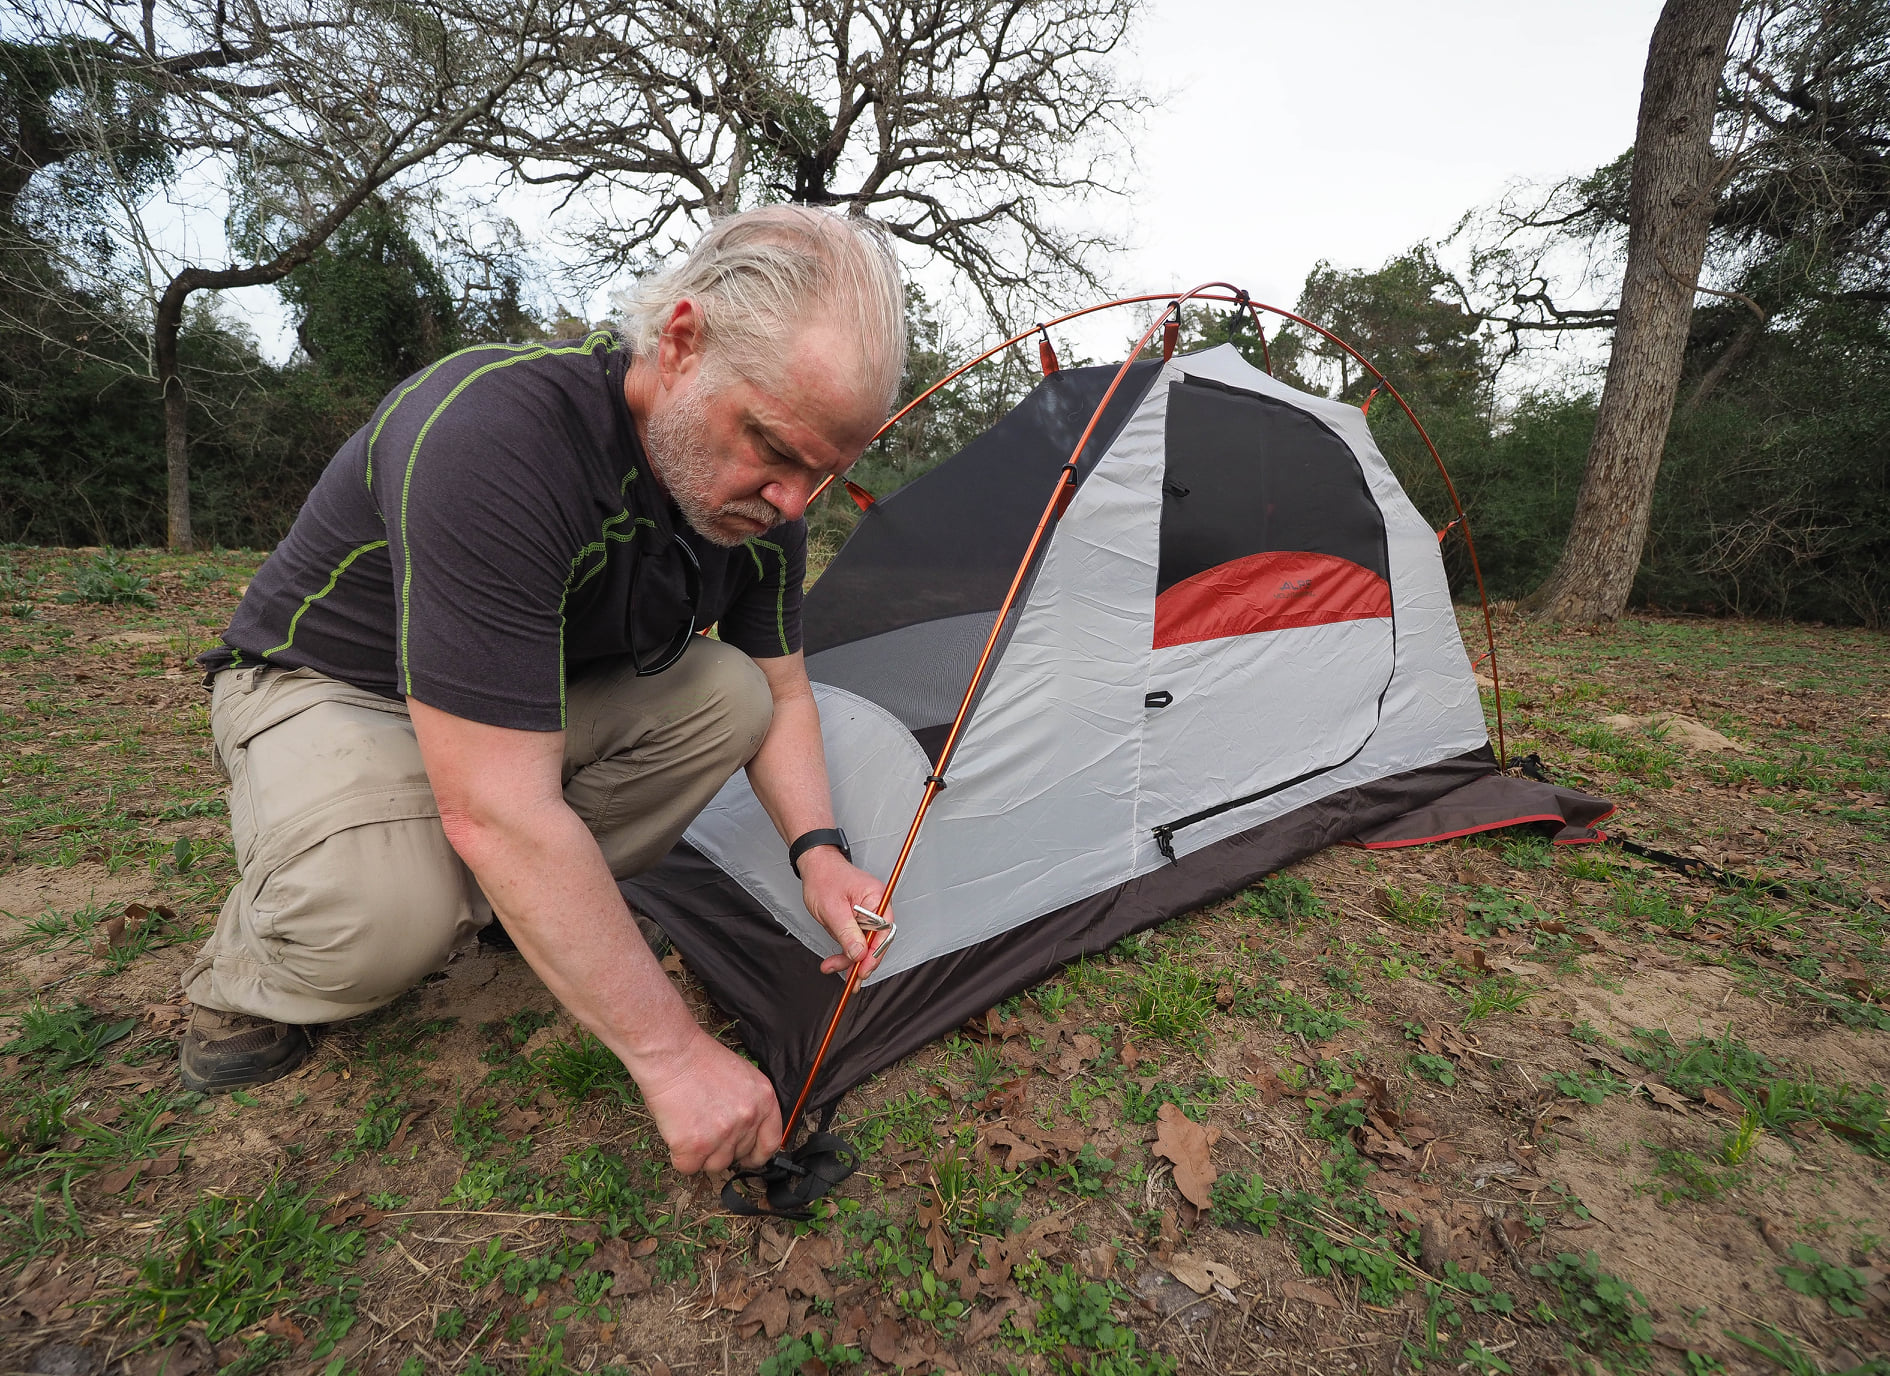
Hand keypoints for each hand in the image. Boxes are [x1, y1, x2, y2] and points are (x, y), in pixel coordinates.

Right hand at [630, 1030, 782, 1173]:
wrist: (672, 1052)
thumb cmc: (699, 1059)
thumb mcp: (742, 1077)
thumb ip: (749, 1106)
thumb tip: (744, 1133)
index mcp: (764, 1100)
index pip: (770, 1143)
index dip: (756, 1154)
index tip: (745, 1157)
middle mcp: (748, 1119)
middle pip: (738, 1156)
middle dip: (721, 1148)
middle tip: (704, 1127)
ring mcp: (723, 1134)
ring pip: (714, 1166)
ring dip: (700, 1154)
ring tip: (689, 1125)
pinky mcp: (695, 1145)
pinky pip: (688, 1167)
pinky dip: (680, 1155)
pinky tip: (676, 1132)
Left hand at [798, 846, 890, 976]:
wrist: (815, 866)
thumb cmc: (824, 878)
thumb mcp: (832, 908)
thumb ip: (847, 932)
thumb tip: (859, 954)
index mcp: (877, 898)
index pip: (884, 932)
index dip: (875, 953)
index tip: (864, 969)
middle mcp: (877, 906)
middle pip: (875, 941)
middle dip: (860, 960)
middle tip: (851, 977)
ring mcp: (868, 914)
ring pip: (864, 945)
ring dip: (849, 959)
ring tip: (832, 966)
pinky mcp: (858, 920)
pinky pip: (856, 940)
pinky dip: (845, 951)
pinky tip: (834, 960)